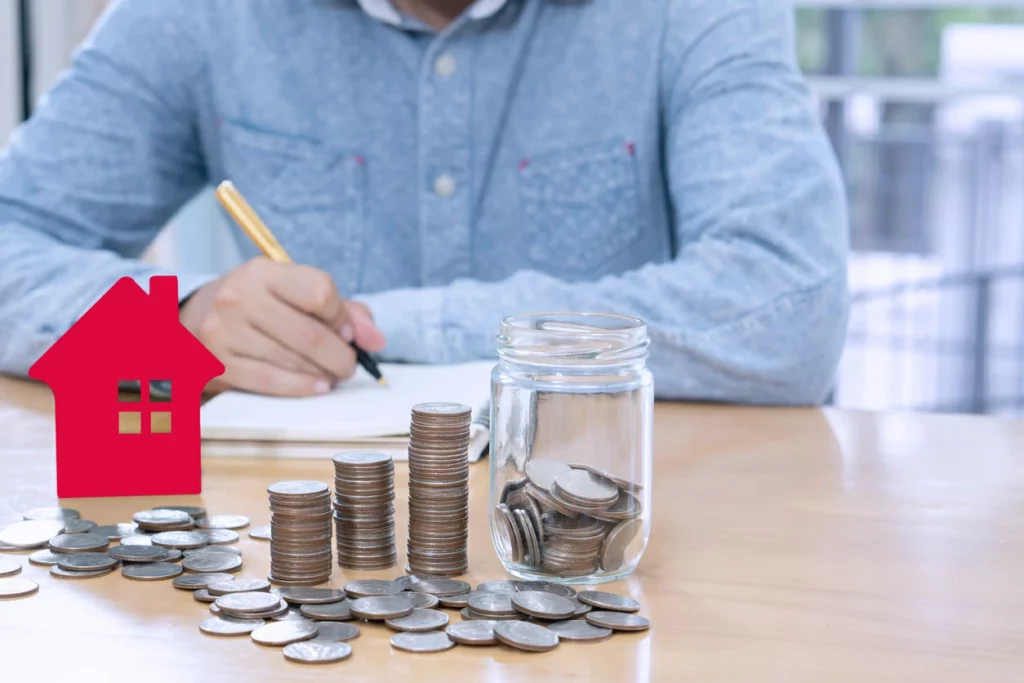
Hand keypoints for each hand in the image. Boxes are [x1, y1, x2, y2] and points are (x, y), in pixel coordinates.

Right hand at [180, 258, 386, 395]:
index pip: (320, 292)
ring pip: (294, 361)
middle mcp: (239, 298)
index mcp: (263, 272)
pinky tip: (316, 387)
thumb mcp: (294, 294)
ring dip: (323, 374)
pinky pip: (271, 382)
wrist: (193, 321)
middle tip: (348, 365)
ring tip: (331, 375)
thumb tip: (376, 340)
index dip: (342, 318)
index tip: (348, 333)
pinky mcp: (216, 364)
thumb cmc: (259, 307)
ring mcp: (224, 332)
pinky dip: (302, 388)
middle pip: (311, 334)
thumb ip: (344, 311)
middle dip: (341, 356)